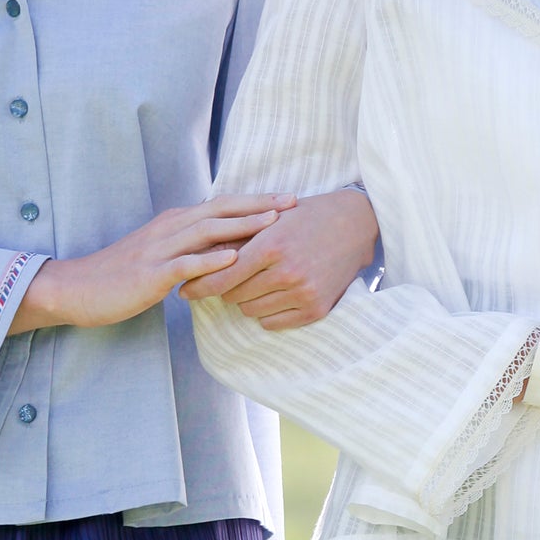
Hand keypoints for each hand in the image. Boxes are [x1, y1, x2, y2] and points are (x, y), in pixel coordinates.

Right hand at [11, 196, 290, 331]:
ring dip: (242, 224)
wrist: (78, 288)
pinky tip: (234, 257)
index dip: (255, 200)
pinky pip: (185, 264)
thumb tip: (227, 250)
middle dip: (258, 204)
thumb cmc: (122, 276)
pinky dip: (211, 259)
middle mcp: (170, 229)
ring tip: (275, 221)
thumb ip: (192, 250)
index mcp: (175, 223)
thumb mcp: (162, 257)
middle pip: (220, 209)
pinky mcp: (150, 274)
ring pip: (206, 230)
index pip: (221, 206)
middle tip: (294, 200)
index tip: (288, 199)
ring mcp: (159, 250)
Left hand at [181, 186, 379, 328]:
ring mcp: (303, 293)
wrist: (354, 225)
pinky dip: (266, 312)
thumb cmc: (306, 216)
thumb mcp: (270, 218)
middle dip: (226, 288)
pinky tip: (274, 294)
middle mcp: (287, 273)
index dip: (199, 285)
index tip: (185, 290)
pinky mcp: (316, 310)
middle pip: (234, 296)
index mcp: (272, 246)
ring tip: (258, 281)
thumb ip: (235, 239)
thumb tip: (197, 259)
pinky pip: (272, 322)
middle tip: (231, 277)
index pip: (223, 276)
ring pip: (251, 310)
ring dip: (247, 299)